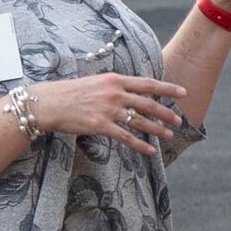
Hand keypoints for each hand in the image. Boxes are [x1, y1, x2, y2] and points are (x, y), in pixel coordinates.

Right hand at [28, 72, 187, 147]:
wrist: (48, 103)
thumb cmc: (70, 92)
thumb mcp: (95, 82)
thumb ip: (114, 86)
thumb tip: (132, 92)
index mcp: (114, 80)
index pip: (147, 83)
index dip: (167, 88)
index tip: (183, 92)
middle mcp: (114, 93)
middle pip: (148, 103)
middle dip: (166, 112)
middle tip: (179, 119)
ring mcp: (108, 110)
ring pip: (140, 121)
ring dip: (157, 129)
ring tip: (169, 135)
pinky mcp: (101, 126)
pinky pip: (126, 137)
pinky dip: (139, 145)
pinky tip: (150, 151)